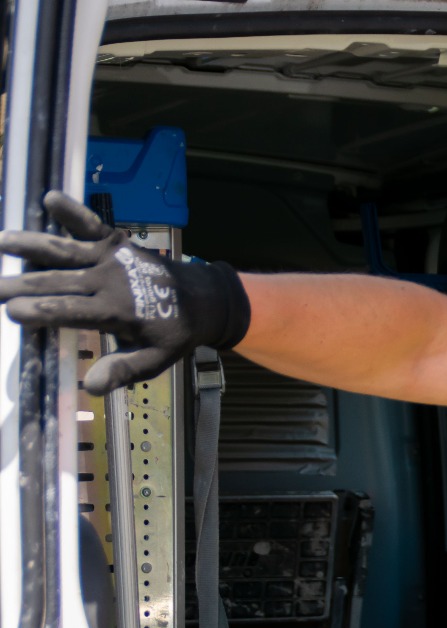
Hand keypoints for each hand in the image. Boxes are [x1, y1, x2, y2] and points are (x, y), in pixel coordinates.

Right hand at [0, 190, 249, 394]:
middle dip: (22, 284)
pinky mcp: (116, 243)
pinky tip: (50, 197)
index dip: (42, 311)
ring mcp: (112, 258)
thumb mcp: (155, 359)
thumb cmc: (172, 332)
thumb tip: (92, 387)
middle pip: (58, 282)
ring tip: (2, 241)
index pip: (71, 311)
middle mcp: (109, 281)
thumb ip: (123, 370)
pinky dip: (73, 212)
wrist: (203, 298)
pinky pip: (92, 225)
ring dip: (32, 245)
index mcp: (116, 311)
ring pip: (66, 251)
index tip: (13, 312)